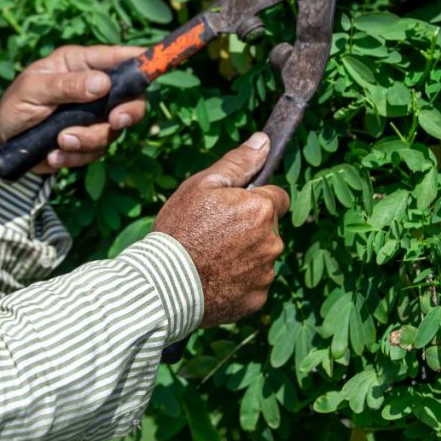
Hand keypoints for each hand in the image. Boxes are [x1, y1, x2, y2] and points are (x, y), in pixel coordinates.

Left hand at [0, 45, 146, 173]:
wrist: (2, 146)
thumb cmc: (15, 105)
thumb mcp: (33, 90)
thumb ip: (66, 86)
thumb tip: (103, 83)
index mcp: (80, 64)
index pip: (117, 58)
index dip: (140, 61)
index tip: (154, 68)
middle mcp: (93, 88)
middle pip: (131, 98)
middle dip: (127, 112)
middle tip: (115, 121)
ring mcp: (93, 116)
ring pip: (113, 130)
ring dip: (88, 139)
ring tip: (59, 141)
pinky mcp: (88, 141)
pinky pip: (96, 151)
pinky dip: (75, 156)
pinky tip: (53, 154)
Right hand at [154, 133, 288, 326]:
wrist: (164, 285)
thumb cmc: (180, 229)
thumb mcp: (202, 186)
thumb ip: (238, 163)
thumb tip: (264, 141)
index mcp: (261, 209)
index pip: (277, 197)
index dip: (255, 199)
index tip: (233, 207)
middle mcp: (272, 242)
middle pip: (269, 228)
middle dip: (250, 227)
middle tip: (215, 233)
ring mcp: (266, 274)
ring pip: (262, 256)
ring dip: (246, 254)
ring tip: (211, 257)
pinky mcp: (257, 300)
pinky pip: (254, 284)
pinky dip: (240, 281)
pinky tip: (215, 278)